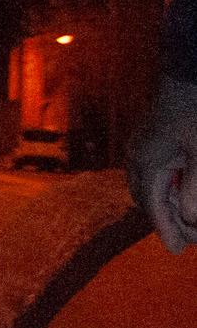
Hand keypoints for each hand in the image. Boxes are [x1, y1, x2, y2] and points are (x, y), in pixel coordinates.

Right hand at [130, 76, 196, 253]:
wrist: (187, 78)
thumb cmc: (195, 115)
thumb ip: (195, 187)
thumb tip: (190, 218)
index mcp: (147, 162)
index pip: (154, 206)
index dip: (167, 229)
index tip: (178, 250)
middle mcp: (136, 158)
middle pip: (146, 199)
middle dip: (164, 220)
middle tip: (185, 239)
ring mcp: (138, 148)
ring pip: (145, 187)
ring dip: (162, 205)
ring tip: (181, 219)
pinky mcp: (146, 141)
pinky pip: (147, 174)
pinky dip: (161, 189)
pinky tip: (175, 191)